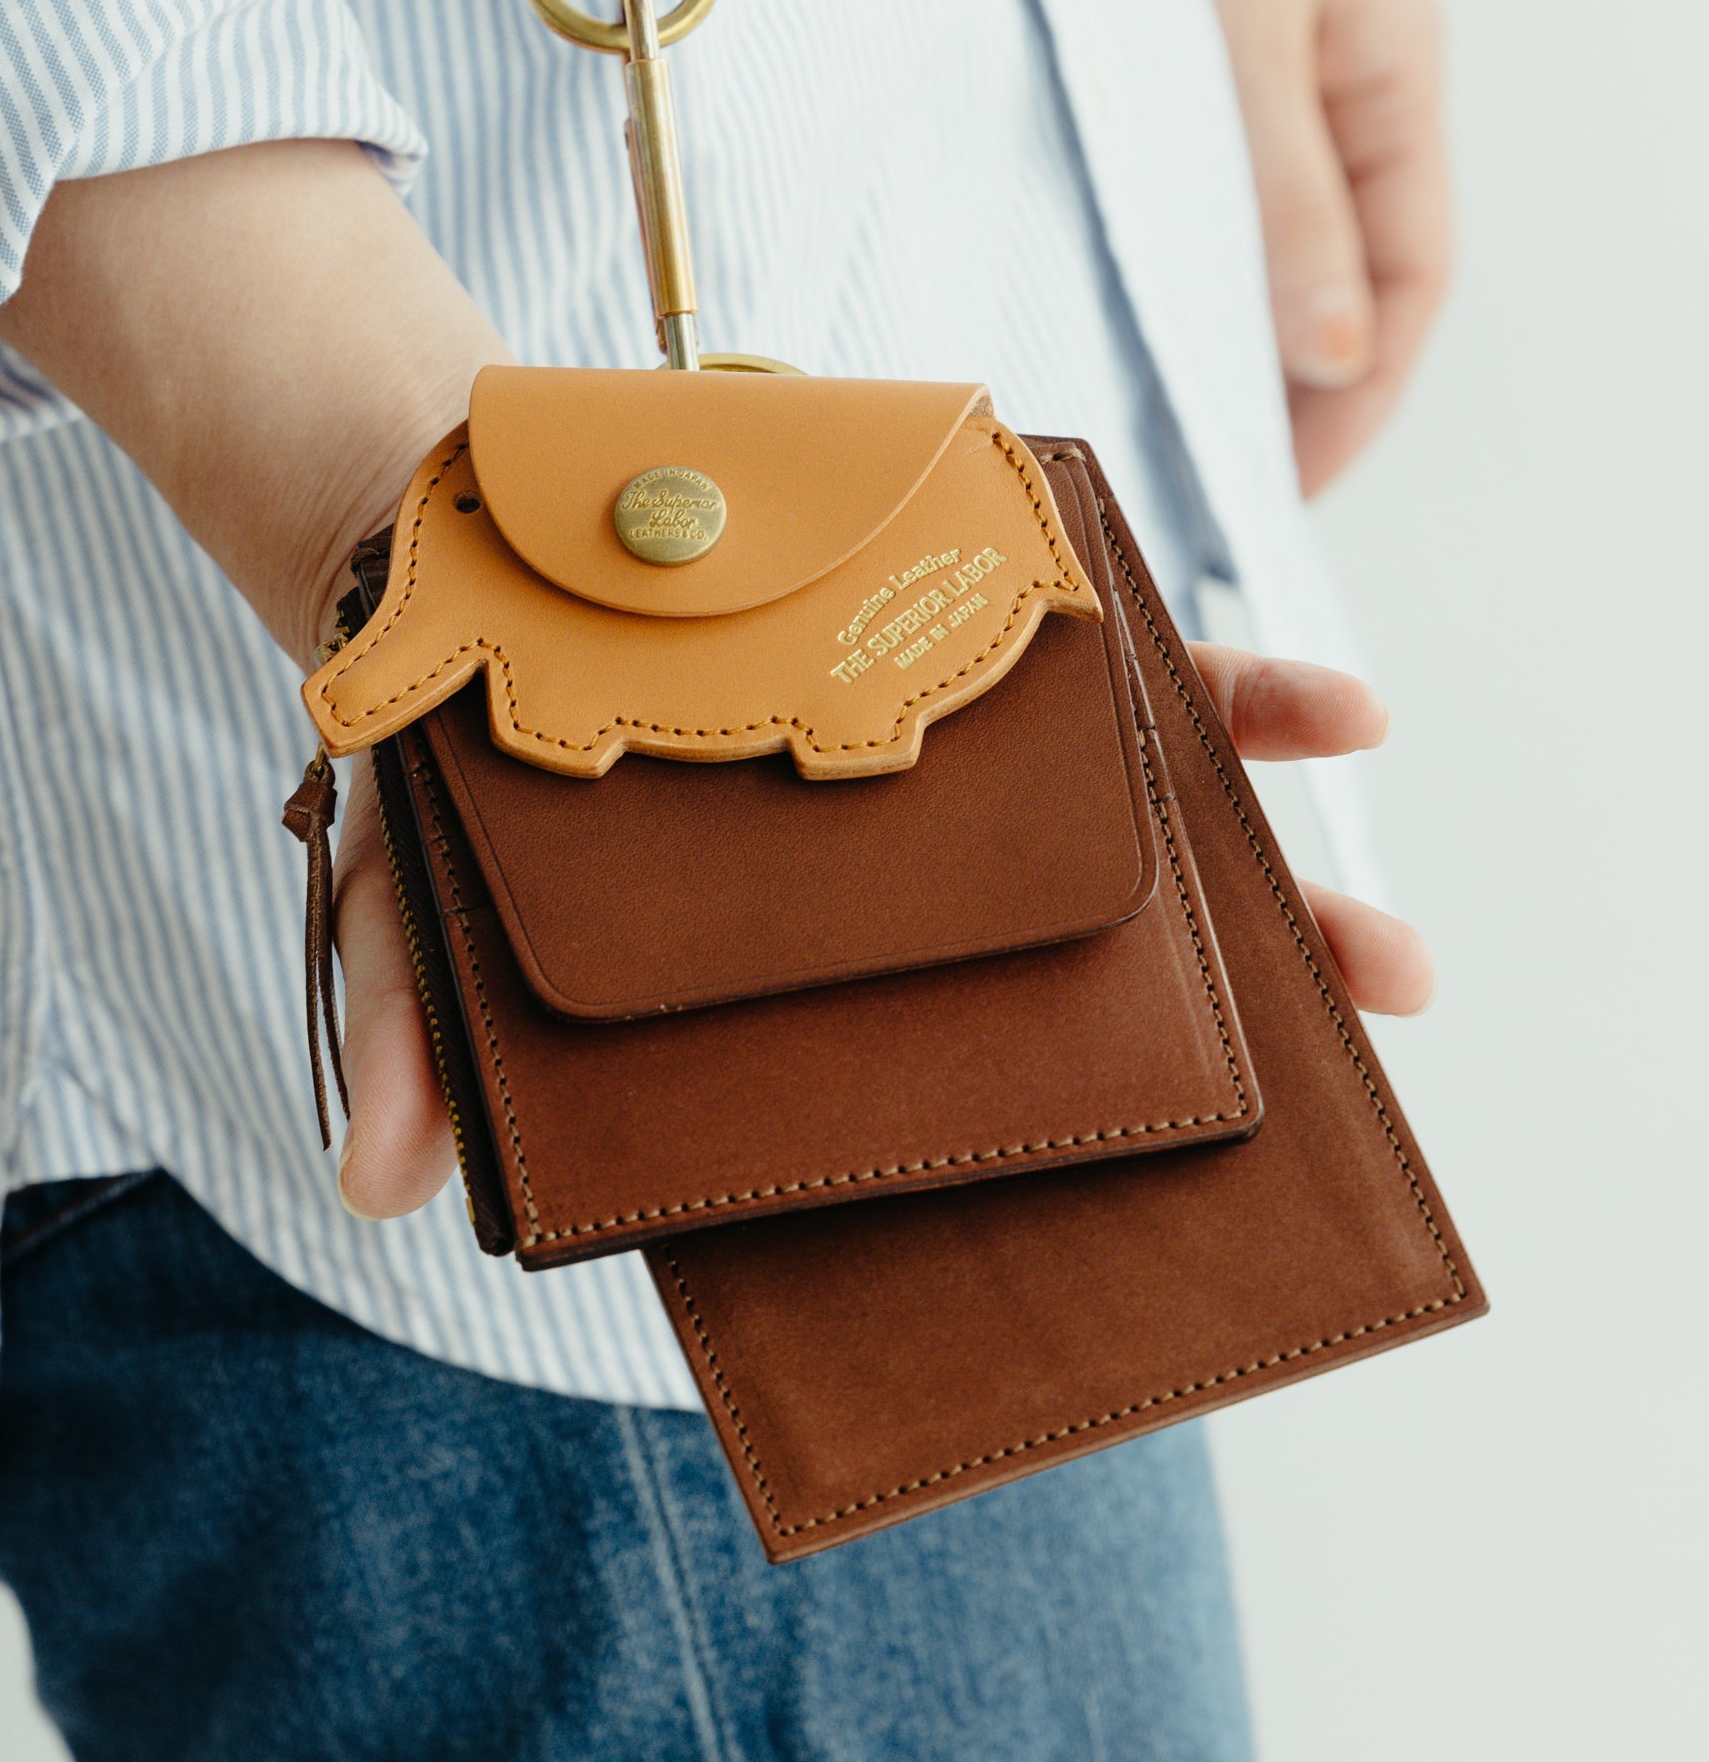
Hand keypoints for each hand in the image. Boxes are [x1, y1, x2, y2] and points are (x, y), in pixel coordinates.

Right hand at [336, 643, 1434, 1219]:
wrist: (462, 558)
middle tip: (1357, 1046)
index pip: (925, 1088)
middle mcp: (888, 885)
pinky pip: (1115, 668)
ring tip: (1387, 963)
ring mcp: (938, 761)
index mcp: (787, 977)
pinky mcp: (953, 635)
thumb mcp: (420, 886)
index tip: (1171, 1208)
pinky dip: (1226, 694)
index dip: (1047, 1154)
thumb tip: (380, 1191)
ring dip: (1273, 886)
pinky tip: (1337, 715)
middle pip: (1079, 972)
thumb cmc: (464, 756)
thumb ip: (418, 1028)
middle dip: (1231, 1016)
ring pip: (1126, 833)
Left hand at [1163, 0, 1449, 493]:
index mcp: (1390, 77)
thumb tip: (1335, 355)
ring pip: (1272, 260)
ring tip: (1180, 445)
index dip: (1360, 397)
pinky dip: (1186, 290)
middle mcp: (1340, 96)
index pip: (1409, 278)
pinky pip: (1207, 221)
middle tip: (1224, 492)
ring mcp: (1266, 96)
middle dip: (1301, 398)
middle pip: (1345, 284)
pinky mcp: (1188, 97)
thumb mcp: (1243, 43)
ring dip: (1238, 353)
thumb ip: (1286, 205)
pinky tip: (1141, 344)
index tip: (1293, 488)